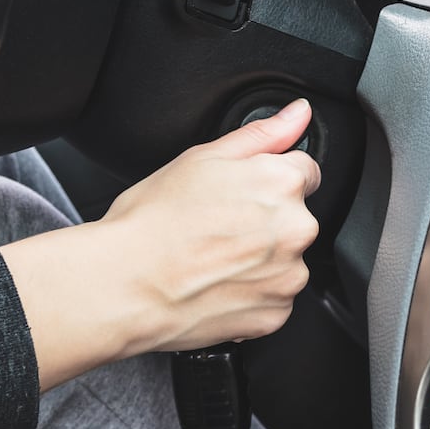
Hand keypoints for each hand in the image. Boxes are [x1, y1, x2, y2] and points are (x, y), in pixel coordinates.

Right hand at [0, 99, 320, 390]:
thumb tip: (298, 113)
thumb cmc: (153, 222)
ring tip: (212, 257)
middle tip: (217, 224)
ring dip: (261, 257)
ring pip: (286, 258)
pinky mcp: (275, 315)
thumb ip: (262, 134)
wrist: (125, 284)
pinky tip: (217, 282)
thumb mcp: (202, 158)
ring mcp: (288, 276)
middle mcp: (295, 230)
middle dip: (266, 218)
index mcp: (281, 183)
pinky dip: (253, 292)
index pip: (304, 171)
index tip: (241, 193)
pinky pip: (274, 297)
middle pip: (296, 216)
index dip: (269, 179)